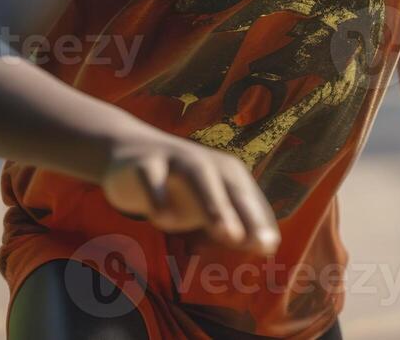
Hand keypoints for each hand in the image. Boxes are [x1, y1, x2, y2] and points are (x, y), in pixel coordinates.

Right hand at [101, 137, 279, 253]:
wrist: (131, 151)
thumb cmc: (179, 187)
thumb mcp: (207, 204)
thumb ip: (234, 222)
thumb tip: (268, 246)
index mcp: (227, 173)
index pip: (248, 200)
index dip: (259, 222)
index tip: (269, 248)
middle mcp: (206, 163)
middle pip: (230, 187)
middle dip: (244, 213)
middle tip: (256, 242)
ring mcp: (175, 160)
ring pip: (198, 177)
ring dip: (214, 203)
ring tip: (226, 232)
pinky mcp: (145, 163)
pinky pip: (152, 178)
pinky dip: (157, 195)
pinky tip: (162, 217)